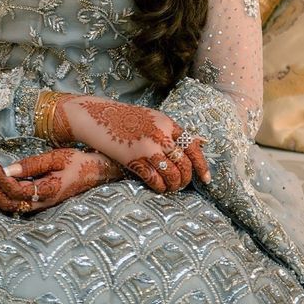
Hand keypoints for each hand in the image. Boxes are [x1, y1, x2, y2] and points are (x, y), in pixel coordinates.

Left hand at [0, 149, 122, 214]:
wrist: (96, 172)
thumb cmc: (77, 162)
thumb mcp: (56, 158)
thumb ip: (32, 164)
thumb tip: (8, 169)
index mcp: (47, 191)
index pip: (14, 190)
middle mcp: (42, 203)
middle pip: (8, 204)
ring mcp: (41, 205)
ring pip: (12, 206)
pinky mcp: (41, 202)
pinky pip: (18, 203)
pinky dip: (7, 192)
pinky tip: (6, 178)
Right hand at [51, 95, 210, 194]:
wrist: (97, 116)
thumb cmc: (124, 118)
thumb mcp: (151, 118)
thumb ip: (171, 131)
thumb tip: (197, 142)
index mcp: (166, 122)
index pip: (193, 146)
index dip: (202, 165)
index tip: (206, 179)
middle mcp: (161, 134)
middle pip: (184, 164)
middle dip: (186, 179)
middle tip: (182, 185)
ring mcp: (148, 146)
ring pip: (172, 174)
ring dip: (173, 186)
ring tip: (170, 188)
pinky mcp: (134, 158)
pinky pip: (155, 180)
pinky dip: (159, 187)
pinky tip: (157, 188)